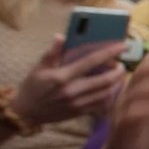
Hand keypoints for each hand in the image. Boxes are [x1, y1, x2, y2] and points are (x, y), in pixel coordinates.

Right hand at [12, 34, 127, 125]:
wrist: (26, 112)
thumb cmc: (32, 87)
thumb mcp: (39, 68)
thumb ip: (52, 52)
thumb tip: (61, 36)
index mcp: (62, 77)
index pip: (90, 61)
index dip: (109, 52)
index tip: (122, 46)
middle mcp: (72, 91)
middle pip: (104, 80)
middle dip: (118, 71)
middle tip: (121, 64)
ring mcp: (77, 104)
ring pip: (106, 93)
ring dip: (117, 83)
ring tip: (119, 75)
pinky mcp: (79, 112)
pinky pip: (101, 104)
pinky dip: (110, 95)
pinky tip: (111, 88)